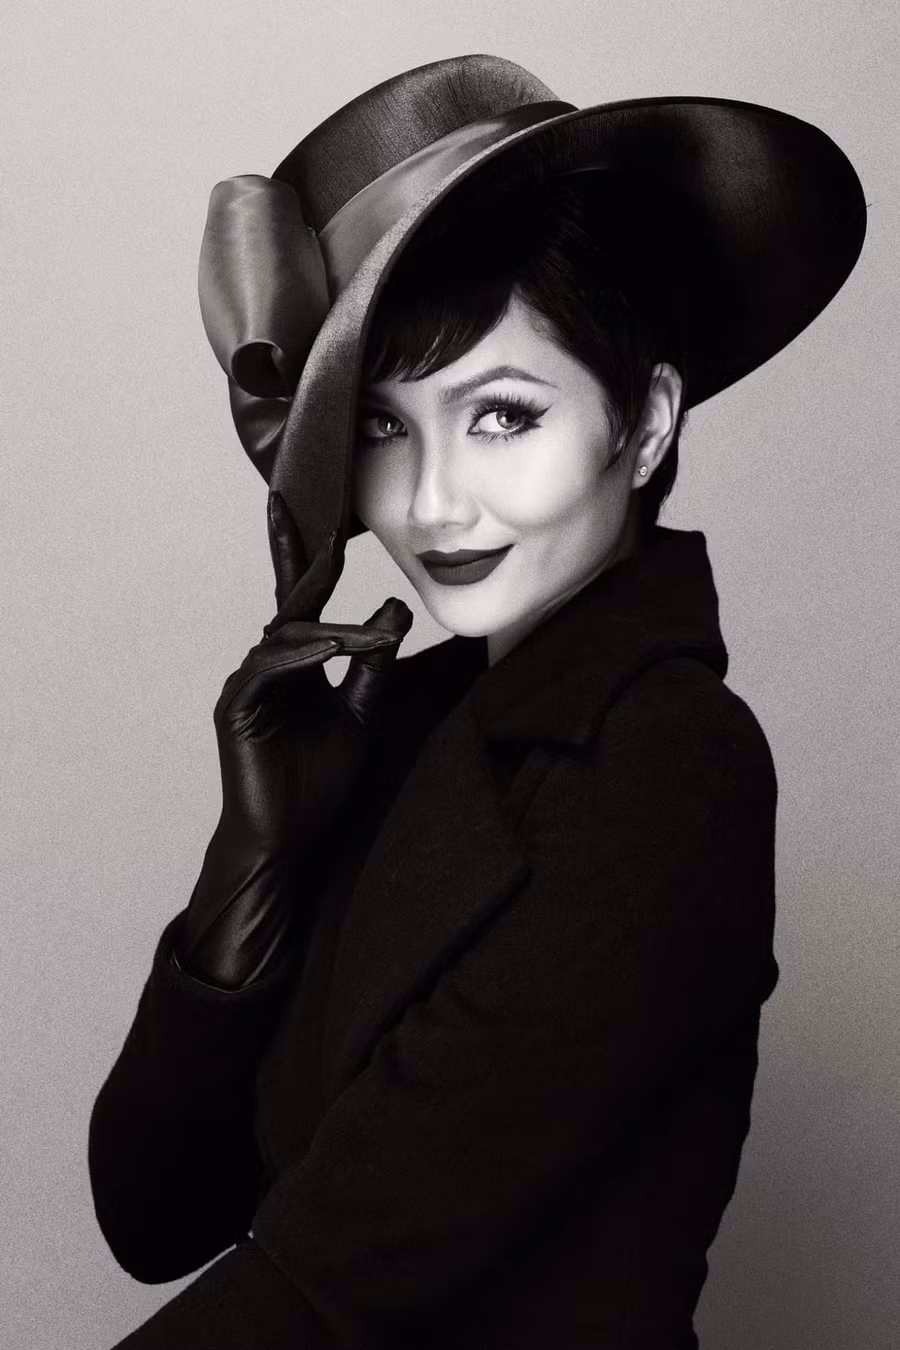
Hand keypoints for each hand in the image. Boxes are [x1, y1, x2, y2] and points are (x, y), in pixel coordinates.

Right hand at [175, 491, 412, 988]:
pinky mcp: (237, 709)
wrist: (290, 841)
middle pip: (286, 600)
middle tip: (300, 509)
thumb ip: (374, 664)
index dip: (307, 555)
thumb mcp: (362, 715)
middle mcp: (269, 667)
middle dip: (291, 552)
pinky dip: (301, 655)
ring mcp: (249, 685)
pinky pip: (269, 668)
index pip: (304, 599)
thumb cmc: (319, 785)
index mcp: (297, 664)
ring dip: (331, 628)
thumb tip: (394, 608)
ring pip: (287, 635)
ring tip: (372, 637)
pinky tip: (331, 649)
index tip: (317, 509)